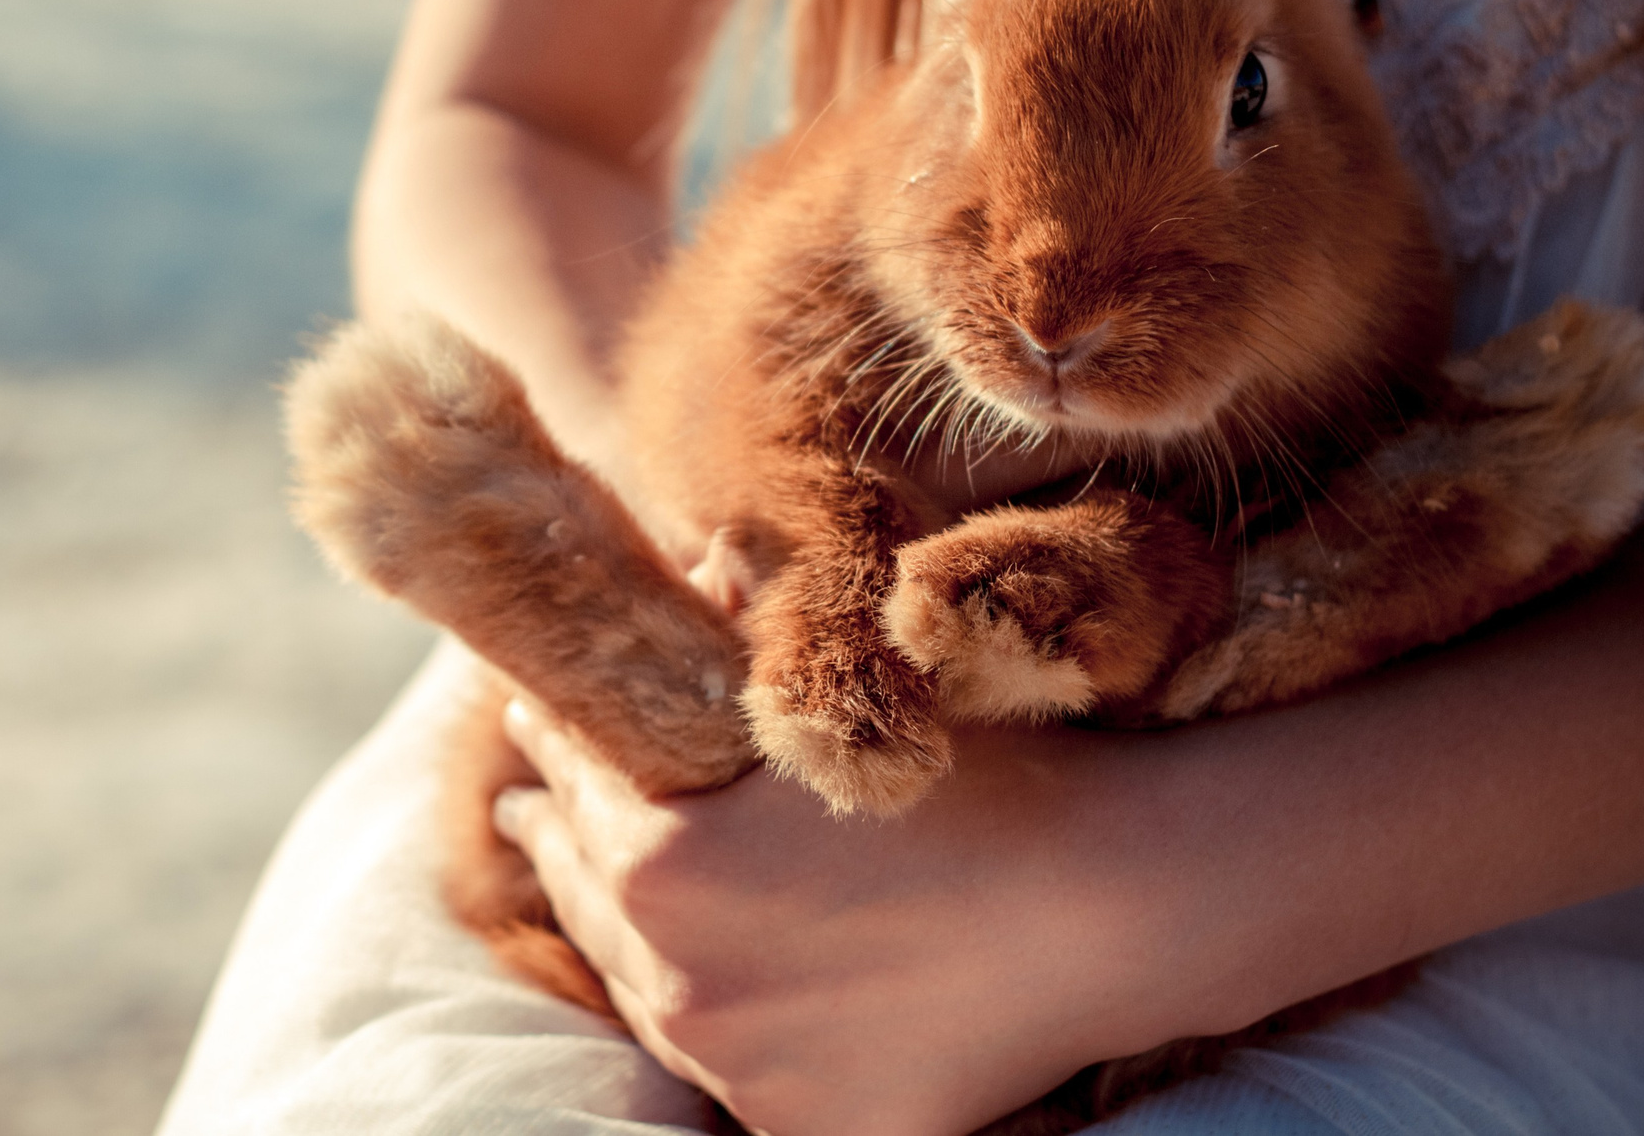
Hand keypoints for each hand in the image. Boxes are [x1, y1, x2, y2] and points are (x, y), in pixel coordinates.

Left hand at [492, 697, 1188, 1135]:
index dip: (554, 735)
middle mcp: (677, 976)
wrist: (1115, 906)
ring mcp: (735, 1063)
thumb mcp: (840, 694)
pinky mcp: (799, 1126)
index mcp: (661, 859)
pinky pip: (722, 1061)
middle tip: (528, 798)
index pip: (576, 777)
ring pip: (639, 983)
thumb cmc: (982, 775)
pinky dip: (711, 1012)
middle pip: (586, 886)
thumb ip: (741, 635)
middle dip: (559, 829)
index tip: (531, 711)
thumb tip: (692, 564)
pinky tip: (705, 979)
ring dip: (615, 925)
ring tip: (583, 879)